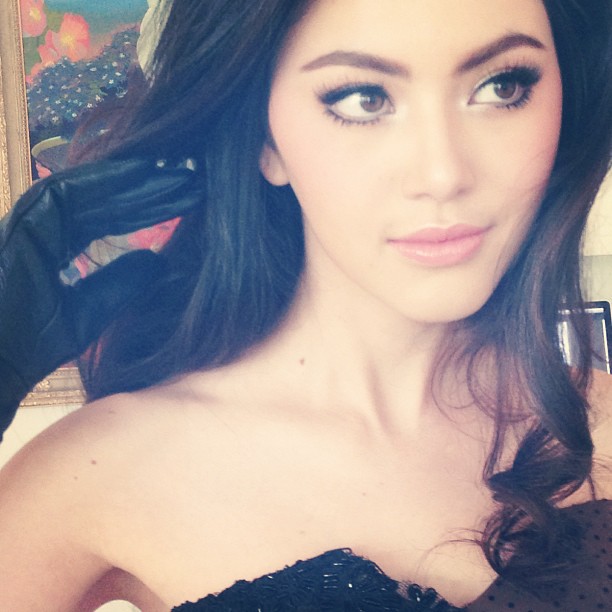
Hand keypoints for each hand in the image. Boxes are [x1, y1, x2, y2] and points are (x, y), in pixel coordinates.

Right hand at [0, 157, 200, 437]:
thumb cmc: (35, 345)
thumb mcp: (93, 310)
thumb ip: (122, 283)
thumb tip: (158, 259)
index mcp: (56, 244)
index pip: (109, 216)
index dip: (149, 206)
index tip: (190, 198)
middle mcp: (43, 226)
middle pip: (104, 198)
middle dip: (149, 187)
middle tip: (193, 175)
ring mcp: (31, 220)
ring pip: (89, 188)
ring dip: (135, 177)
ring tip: (178, 167)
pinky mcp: (25, 221)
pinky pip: (70, 191)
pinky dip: (107, 179)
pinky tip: (146, 171)